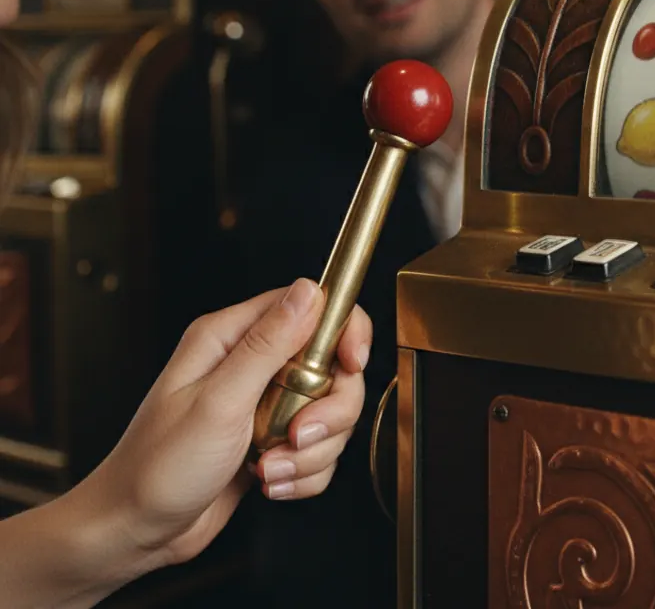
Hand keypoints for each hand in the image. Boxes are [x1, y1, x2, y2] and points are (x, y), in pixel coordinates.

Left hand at [74, 278, 369, 570]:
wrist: (135, 529)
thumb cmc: (156, 467)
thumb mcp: (218, 401)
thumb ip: (267, 345)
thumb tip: (308, 292)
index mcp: (231, 339)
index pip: (311, 307)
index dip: (344, 333)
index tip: (351, 365)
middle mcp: (251, 366)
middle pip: (334, 368)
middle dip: (328, 411)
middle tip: (297, 435)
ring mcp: (266, 405)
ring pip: (332, 414)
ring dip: (311, 451)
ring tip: (269, 467)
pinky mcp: (275, 440)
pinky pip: (321, 449)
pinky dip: (304, 473)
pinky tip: (269, 481)